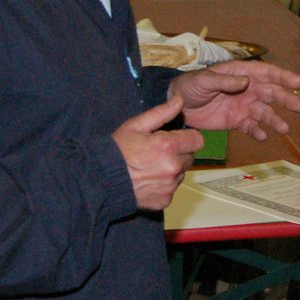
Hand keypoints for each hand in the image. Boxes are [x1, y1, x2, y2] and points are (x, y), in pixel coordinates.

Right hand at [112, 96, 203, 210]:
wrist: (101, 180)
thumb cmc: (117, 151)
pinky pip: (172, 189)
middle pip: (190, 157)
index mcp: (168, 146)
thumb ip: (162, 113)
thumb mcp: (136, 125)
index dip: (187, 138)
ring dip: (172, 170)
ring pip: (181, 174)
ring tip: (150, 167)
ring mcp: (170, 185)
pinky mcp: (165, 199)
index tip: (175, 139)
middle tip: (158, 153)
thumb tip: (179, 100)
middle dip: (179, 153)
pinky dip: (164, 185)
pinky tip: (148, 180)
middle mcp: (173, 167)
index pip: (197, 140)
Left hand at [170, 61, 299, 140]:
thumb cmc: (190, 86)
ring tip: (284, 129)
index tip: (297, 82)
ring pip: (264, 112)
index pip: (266, 73)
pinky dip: (257, 131)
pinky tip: (262, 136)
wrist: (177, 106)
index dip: (282, 76)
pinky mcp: (236, 121)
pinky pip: (251, 126)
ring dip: (275, 120)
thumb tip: (246, 82)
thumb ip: (225, 81)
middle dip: (286, 99)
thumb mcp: (205, 80)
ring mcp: (243, 106)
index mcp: (241, 73)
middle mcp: (247, 89)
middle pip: (271, 93)